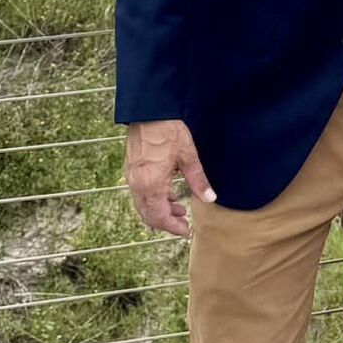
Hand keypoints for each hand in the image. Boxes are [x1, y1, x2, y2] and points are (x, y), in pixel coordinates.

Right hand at [125, 119, 215, 235]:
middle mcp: (137, 184)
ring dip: (159, 210)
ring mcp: (132, 177)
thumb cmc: (168, 130)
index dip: (172, 227)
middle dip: (165, 222)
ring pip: (143, 205)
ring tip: (179, 208)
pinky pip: (140, 193)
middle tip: (183, 222)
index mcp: (151, 184)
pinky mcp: (131, 169)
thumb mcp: (188, 156)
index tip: (185, 230)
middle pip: (148, 214)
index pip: (159, 216)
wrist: (149, 111)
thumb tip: (210, 198)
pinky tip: (168, 193)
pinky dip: (153, 199)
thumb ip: (198, 180)